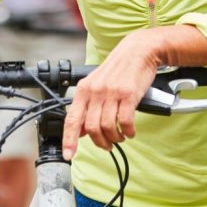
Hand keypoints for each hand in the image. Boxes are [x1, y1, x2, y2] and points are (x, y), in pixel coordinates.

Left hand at [61, 30, 163, 159]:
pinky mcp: (129, 94)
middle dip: (100, 142)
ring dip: (115, 138)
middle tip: (107, 145)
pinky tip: (130, 131)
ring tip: (120, 137)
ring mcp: (112, 92)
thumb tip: (80, 131)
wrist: (138, 51)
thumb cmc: (118, 70)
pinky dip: (128, 132)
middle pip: (91, 127)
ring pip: (107, 127)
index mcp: (84, 90)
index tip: (69, 155)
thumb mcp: (97, 84)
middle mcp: (95, 91)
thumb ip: (87, 106)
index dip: (69, 140)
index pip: (72, 119)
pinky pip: (125, 121)